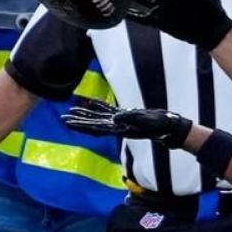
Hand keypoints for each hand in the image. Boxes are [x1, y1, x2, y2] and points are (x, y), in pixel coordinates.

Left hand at [61, 99, 193, 144]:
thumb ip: (129, 119)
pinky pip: (109, 110)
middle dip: (78, 122)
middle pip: (93, 125)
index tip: (67, 124)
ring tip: (72, 110)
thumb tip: (114, 117)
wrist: (168, 126)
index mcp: (118, 129)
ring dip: (86, 114)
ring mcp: (121, 121)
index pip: (95, 129)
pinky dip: (99, 106)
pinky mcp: (126, 115)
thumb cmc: (158, 125)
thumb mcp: (144, 121)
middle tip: (62, 119)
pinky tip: (91, 102)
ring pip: (99, 118)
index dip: (81, 126)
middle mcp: (116, 127)